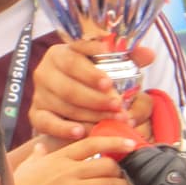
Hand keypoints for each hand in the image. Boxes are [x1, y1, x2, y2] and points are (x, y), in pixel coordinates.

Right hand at [11, 135, 135, 184]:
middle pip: (107, 165)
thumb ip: (38, 154)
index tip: (130, 143)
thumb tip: (40, 146)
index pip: (93, 143)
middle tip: (130, 174)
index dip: (115, 141)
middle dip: (122, 170)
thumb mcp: (28, 166)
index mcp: (60, 157)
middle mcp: (70, 171)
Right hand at [29, 39, 156, 140]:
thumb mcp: (109, 66)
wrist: (72, 103)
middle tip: (118, 106)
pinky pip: (48, 123)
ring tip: (112, 121)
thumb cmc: (92, 81)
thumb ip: (128, 58)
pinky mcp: (36, 113)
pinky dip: (64, 129)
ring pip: (65, 105)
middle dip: (96, 98)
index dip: (92, 72)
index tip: (109, 83)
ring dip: (90, 115)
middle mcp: (46, 71)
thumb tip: (148, 54)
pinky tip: (81, 132)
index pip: (75, 58)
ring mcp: (40, 93)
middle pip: (70, 86)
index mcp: (61, 52)